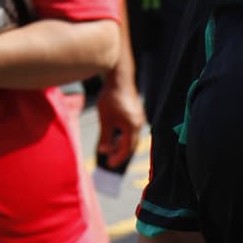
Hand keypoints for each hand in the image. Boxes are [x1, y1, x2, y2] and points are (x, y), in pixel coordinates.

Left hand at [96, 50, 144, 168]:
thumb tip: (103, 151)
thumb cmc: (111, 97)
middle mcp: (139, 123)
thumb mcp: (105, 119)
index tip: (109, 165)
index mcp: (132, 127)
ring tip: (111, 147)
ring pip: (131, 136)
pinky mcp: (136, 112)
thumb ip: (105, 137)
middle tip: (110, 159)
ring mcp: (139, 117)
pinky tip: (115, 134)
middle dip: (120, 153)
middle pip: (131, 144)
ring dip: (122, 144)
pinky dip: (124, 135)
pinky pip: (131, 129)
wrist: (119, 77)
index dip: (118, 158)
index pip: (127, 149)